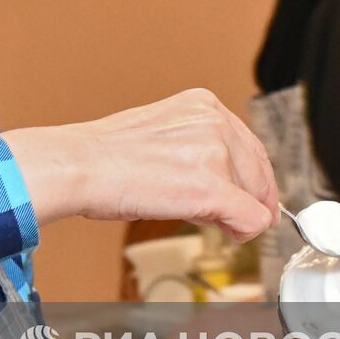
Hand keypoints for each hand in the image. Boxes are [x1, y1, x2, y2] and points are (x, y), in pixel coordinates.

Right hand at [3, 89, 278, 240]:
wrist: (80, 166)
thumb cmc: (105, 155)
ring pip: (256, 199)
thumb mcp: (162, 133)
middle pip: (259, 175)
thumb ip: (198, 147)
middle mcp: (216, 122)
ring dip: (231, 215)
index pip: (251, 147)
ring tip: (191, 212)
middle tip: (216, 216)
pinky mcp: (212, 188)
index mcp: (204, 105)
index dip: (249, 181)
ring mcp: (216, 154)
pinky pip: (252, 220)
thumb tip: (224, 182)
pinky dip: (242, 233)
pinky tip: (222, 233)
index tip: (243, 199)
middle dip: (243, 200)